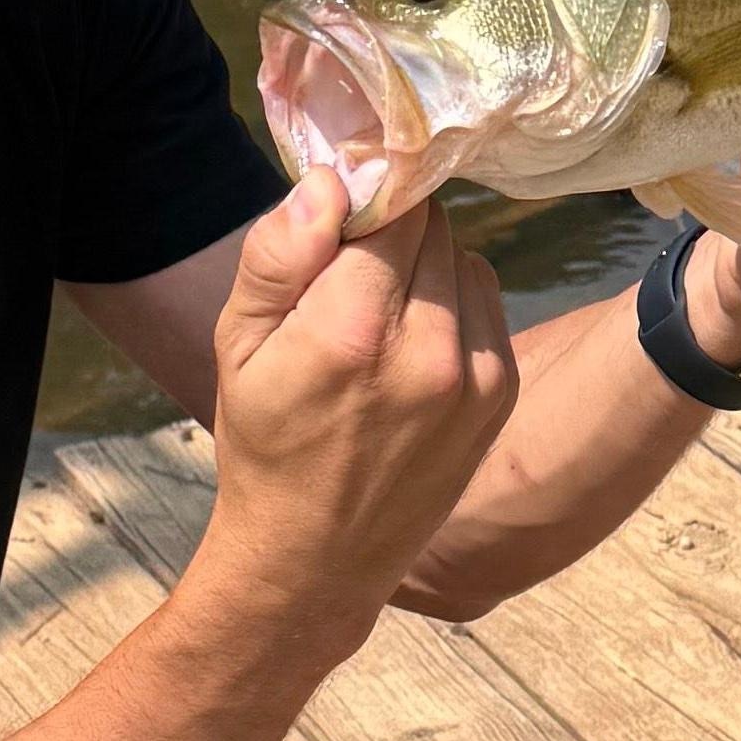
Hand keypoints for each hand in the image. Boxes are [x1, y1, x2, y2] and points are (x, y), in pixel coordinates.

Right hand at [201, 174, 518, 638]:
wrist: (318, 559)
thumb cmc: (266, 446)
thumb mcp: (237, 347)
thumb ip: (279, 256)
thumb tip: (330, 181)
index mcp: (352, 331)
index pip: (392, 205)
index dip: (364, 201)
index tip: (339, 224)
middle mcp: (428, 350)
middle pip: (433, 226)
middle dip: (392, 235)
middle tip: (349, 282)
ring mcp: (477, 375)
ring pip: (465, 259)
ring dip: (427, 268)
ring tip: (381, 320)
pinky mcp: (503, 393)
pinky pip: (487, 302)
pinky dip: (455, 306)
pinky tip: (414, 349)